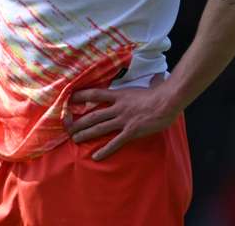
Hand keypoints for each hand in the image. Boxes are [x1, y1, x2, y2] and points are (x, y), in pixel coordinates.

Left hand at [64, 80, 180, 161]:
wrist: (167, 101)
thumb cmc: (160, 93)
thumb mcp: (147, 85)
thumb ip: (145, 84)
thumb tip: (155, 78)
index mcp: (119, 95)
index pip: (95, 93)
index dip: (81, 96)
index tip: (69, 99)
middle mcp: (117, 107)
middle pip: (93, 114)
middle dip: (79, 121)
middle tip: (67, 126)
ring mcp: (123, 119)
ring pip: (100, 128)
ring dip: (86, 134)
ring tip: (75, 139)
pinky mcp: (131, 131)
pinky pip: (115, 142)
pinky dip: (105, 150)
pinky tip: (96, 156)